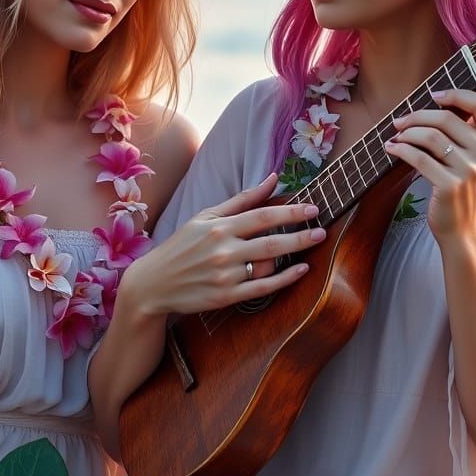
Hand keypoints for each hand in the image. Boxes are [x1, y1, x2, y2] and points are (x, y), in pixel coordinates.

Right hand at [122, 173, 325, 316]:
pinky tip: (301, 271)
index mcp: (219, 227)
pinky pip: (262, 288)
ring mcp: (225, 275)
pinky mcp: (226, 296)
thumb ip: (242, 199)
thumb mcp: (206, 216)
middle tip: (322, 228)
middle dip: (300, 234)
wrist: (153, 283)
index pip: (262, 216)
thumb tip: (273, 178)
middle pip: (271, 241)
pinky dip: (284, 279)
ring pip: (268, 265)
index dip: (290, 211)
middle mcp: (223, 250)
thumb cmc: (182, 246)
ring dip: (293, 255)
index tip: (313, 208)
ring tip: (311, 245)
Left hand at [384, 89, 475, 241]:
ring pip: (430, 136)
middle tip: (400, 122)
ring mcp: (470, 170)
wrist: (462, 228)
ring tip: (396, 137)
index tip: (434, 95)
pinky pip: (418, 157)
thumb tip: (435, 104)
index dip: (457, 94)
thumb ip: (466, 133)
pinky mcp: (450, 185)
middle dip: (416, 116)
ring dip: (406, 133)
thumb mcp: (474, 158)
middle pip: (446, 118)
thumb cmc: (462, 188)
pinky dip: (400, 149)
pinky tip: (392, 149)